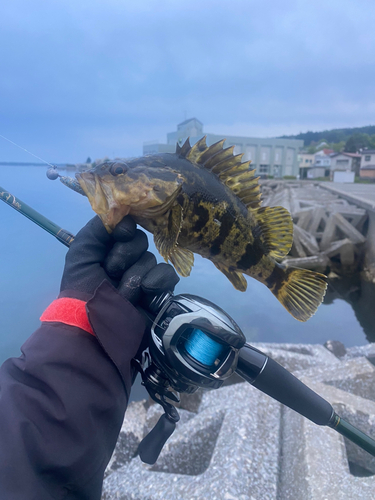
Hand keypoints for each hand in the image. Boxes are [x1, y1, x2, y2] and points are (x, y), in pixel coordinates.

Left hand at [60, 215, 179, 308]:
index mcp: (108, 251)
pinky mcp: (160, 293)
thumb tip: (123, 212)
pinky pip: (168, 274)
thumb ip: (98, 228)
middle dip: (124, 257)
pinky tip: (145, 293)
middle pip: (141, 242)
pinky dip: (156, 282)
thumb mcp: (82, 253)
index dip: (124, 229)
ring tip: (122, 293)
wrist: (94, 329)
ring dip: (135, 276)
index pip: (127, 228)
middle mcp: (127, 262)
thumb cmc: (83, 289)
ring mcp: (145, 277)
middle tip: (111, 273)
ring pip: (151, 259)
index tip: (119, 235)